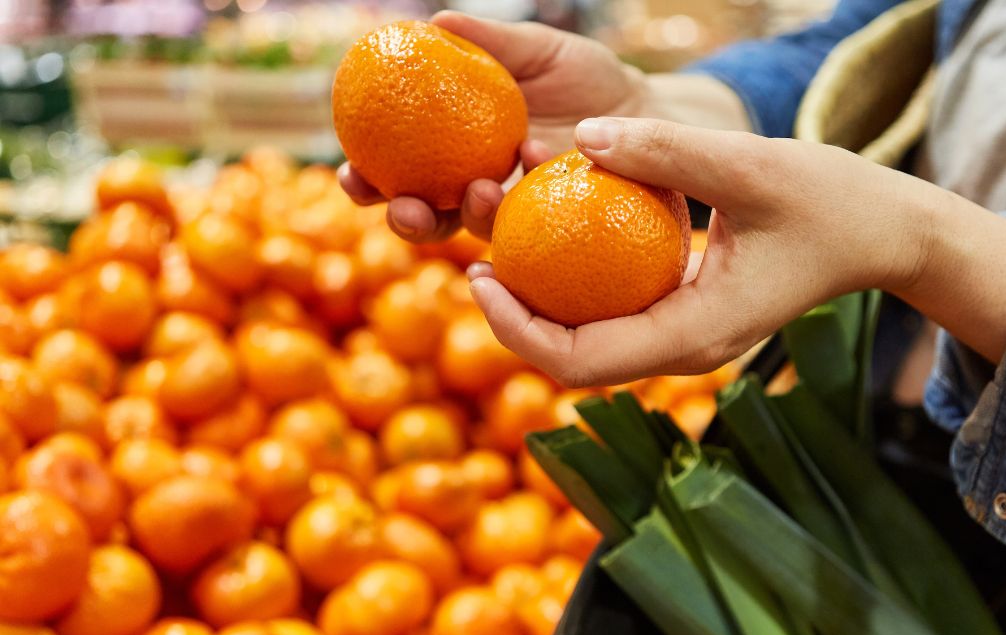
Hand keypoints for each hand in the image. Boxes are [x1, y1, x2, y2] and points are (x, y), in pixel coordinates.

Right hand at [338, 11, 646, 242]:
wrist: (644, 112)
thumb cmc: (586, 79)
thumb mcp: (538, 52)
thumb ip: (491, 43)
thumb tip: (436, 22)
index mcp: (455, 149)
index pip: (397, 169)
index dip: (366, 179)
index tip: (351, 174)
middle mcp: (476, 187)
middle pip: (425, 215)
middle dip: (404, 221)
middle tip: (403, 208)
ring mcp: (516, 210)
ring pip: (474, 231)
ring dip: (466, 219)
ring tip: (479, 190)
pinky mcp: (555, 223)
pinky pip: (531, 222)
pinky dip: (527, 195)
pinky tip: (532, 160)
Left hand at [467, 118, 1005, 386]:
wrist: (881, 233)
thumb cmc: (833, 204)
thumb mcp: (753, 168)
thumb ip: (668, 155)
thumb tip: (585, 138)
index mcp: (695, 336)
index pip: (580, 361)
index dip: (517, 329)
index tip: (479, 274)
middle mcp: (682, 350)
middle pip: (572, 361)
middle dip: (514, 320)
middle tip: (472, 258)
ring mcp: (684, 338)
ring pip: (588, 343)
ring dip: (539, 305)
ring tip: (497, 247)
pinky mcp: (685, 315)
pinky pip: (612, 313)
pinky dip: (573, 286)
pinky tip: (552, 236)